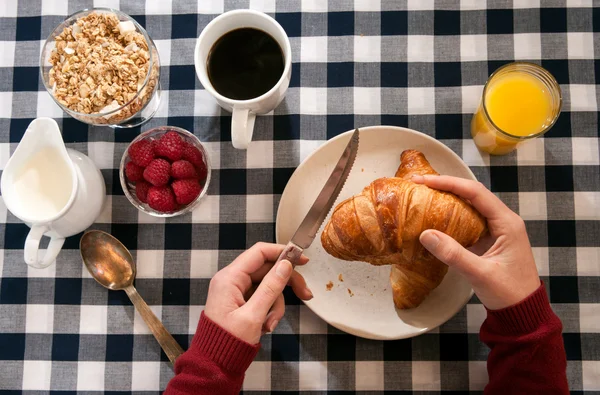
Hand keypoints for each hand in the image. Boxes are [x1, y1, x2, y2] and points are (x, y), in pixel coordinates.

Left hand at [203, 242, 312, 343]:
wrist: (214, 365)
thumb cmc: (227, 343)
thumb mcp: (253, 315)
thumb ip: (270, 288)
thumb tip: (286, 265)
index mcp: (230, 278)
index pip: (259, 253)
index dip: (282, 252)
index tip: (302, 260)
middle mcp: (232, 280)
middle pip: (267, 270)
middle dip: (285, 284)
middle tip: (305, 294)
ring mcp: (236, 291)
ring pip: (268, 286)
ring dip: (276, 304)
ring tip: (271, 324)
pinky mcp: (241, 302)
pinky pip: (263, 298)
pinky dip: (269, 311)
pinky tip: (266, 326)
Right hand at [412, 175, 540, 309]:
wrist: (523, 313)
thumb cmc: (509, 293)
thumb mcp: (480, 273)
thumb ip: (453, 254)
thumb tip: (425, 234)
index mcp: (507, 223)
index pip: (475, 193)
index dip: (449, 183)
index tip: (425, 181)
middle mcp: (503, 220)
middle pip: (472, 194)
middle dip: (445, 186)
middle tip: (419, 184)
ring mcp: (496, 230)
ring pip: (469, 206)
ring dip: (447, 199)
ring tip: (424, 195)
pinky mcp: (488, 239)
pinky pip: (468, 220)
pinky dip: (450, 215)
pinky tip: (434, 217)